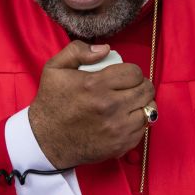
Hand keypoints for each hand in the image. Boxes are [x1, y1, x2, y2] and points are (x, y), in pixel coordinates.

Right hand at [28, 41, 153, 167]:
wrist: (45, 140)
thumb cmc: (51, 102)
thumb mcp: (54, 68)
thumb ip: (77, 50)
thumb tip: (106, 49)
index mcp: (95, 85)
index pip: (134, 73)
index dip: (132, 72)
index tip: (125, 76)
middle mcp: (110, 107)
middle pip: (146, 90)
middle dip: (141, 85)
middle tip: (132, 87)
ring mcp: (117, 128)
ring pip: (149, 110)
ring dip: (142, 104)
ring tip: (132, 102)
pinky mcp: (120, 145)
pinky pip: (142, 130)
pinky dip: (138, 123)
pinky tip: (126, 119)